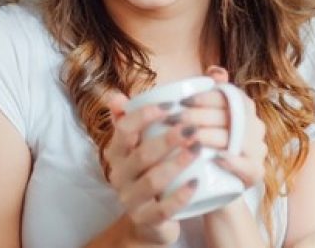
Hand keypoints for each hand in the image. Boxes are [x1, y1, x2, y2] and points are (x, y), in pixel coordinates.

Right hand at [103, 92, 200, 244]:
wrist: (148, 218)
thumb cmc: (148, 171)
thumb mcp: (138, 145)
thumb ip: (132, 118)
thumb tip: (117, 95)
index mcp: (116, 151)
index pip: (124, 128)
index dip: (145, 115)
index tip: (172, 105)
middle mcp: (118, 174)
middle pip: (141, 154)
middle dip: (168, 139)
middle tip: (192, 129)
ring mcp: (130, 199)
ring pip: (152, 181)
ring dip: (176, 164)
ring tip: (198, 150)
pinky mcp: (145, 219)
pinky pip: (163, 209)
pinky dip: (180, 196)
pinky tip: (196, 183)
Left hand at [186, 66, 265, 187]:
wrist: (215, 186)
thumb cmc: (206, 145)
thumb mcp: (205, 116)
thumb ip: (210, 91)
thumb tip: (215, 71)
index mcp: (245, 108)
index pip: (228, 96)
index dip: (204, 97)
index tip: (181, 101)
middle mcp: (255, 127)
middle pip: (228, 117)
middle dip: (197, 117)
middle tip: (172, 121)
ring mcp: (258, 150)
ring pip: (235, 139)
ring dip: (209, 137)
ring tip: (185, 139)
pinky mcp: (256, 173)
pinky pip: (249, 166)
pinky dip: (233, 162)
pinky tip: (215, 159)